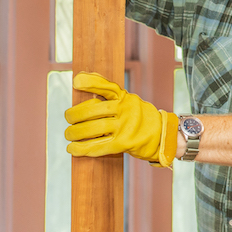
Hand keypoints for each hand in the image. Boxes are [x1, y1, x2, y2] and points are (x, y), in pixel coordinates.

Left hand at [64, 72, 178, 167]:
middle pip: (93, 110)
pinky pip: (99, 147)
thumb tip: (84, 86)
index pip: (107, 87)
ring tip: (69, 134)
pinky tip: (73, 149)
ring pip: (93, 129)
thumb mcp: (130, 102)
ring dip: (75, 133)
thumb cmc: (140, 118)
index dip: (91, 83)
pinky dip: (82, 149)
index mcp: (125, 98)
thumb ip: (111, 97)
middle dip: (74, 115)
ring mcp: (125, 128)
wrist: (163, 136)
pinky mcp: (124, 144)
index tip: (76, 82)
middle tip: (68, 119)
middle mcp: (126, 111)